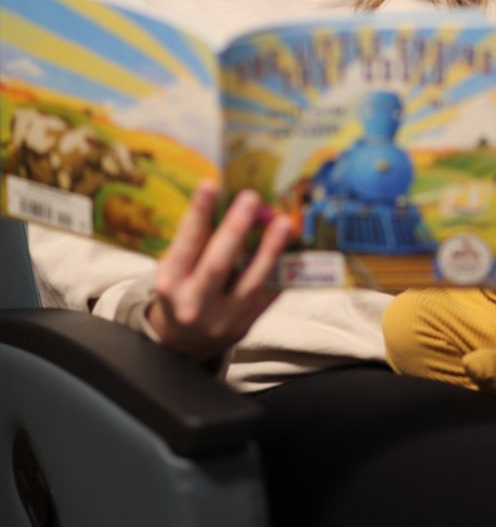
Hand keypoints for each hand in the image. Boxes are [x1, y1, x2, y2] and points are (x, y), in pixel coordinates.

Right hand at [147, 181, 291, 360]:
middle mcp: (194, 304)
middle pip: (217, 265)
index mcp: (170, 284)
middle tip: (251, 198)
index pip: (185, 244)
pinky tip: (293, 248)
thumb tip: (226, 196)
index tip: (211, 183)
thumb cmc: (180, 290)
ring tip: (282, 222)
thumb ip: (196, 241)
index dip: (198, 214)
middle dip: (235, 229)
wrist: (183, 342)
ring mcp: (222, 318)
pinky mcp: (245, 325)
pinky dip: (281, 271)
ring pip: (251, 282)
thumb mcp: (175, 268)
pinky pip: (269, 296)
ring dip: (270, 250)